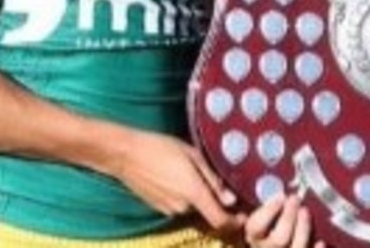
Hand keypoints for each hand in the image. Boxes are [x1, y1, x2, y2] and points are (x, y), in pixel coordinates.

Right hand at [108, 130, 244, 235]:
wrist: (125, 154)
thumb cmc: (161, 147)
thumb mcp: (193, 155)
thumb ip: (213, 180)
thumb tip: (231, 200)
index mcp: (194, 193)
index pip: (219, 220)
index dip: (234, 223)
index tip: (244, 216)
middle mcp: (182, 207)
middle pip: (208, 213)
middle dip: (217, 203)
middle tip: (223, 184)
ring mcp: (168, 210)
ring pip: (193, 209)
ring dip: (199, 198)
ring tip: (197, 174)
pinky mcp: (159, 208)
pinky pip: (180, 206)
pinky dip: (185, 197)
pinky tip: (180, 177)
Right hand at [245, 193, 323, 247]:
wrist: (272, 245)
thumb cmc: (267, 226)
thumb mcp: (259, 216)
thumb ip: (264, 207)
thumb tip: (268, 191)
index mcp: (254, 235)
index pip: (257, 226)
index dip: (269, 211)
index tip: (281, 196)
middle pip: (279, 239)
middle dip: (289, 217)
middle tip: (296, 199)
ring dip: (303, 228)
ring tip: (306, 210)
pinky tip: (320, 241)